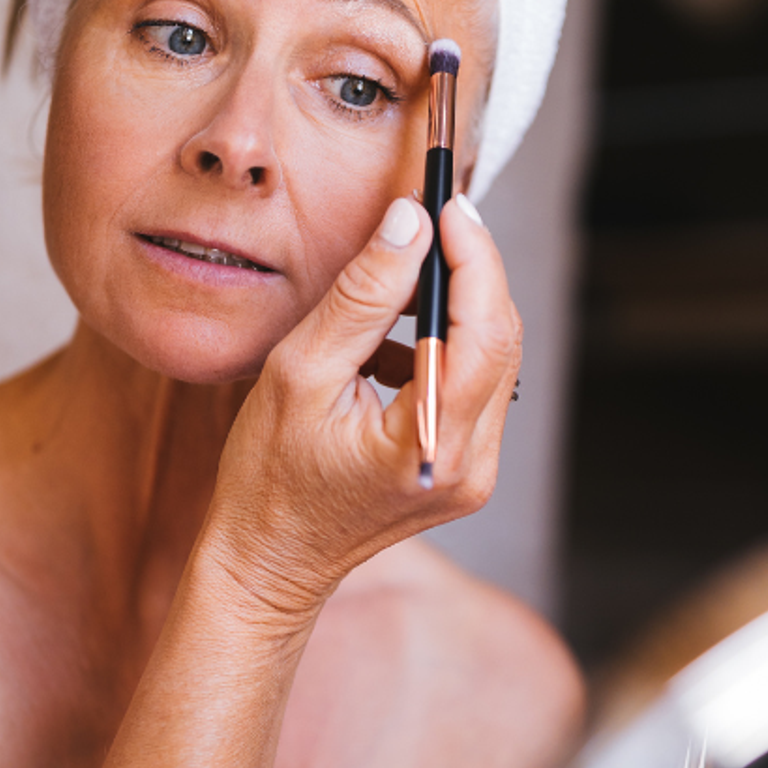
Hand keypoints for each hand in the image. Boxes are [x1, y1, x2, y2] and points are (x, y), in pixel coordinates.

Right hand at [203, 193, 523, 619]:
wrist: (268, 562)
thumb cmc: (267, 478)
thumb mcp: (300, 372)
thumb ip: (363, 296)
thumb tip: (409, 225)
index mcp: (433, 442)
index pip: (484, 328)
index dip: (473, 256)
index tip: (448, 205)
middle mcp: (472, 461)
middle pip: (500, 339)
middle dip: (471, 272)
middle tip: (432, 222)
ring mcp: (476, 469)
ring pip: (493, 358)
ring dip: (457, 307)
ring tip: (399, 280)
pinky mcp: (467, 466)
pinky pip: (474, 385)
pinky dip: (445, 346)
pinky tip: (391, 341)